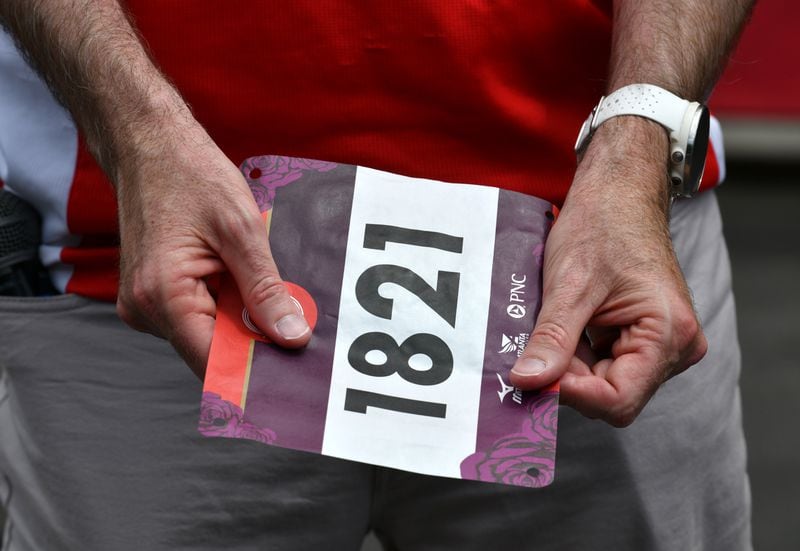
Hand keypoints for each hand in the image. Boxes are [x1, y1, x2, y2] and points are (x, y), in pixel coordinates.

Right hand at [114, 116, 310, 377]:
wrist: (149, 144)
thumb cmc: (189, 175)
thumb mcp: (241, 230)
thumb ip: (266, 290)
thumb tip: (291, 336)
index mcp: (161, 295)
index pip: (212, 362)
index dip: (255, 370)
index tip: (294, 372)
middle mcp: (144, 309)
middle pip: (210, 352)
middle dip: (255, 344)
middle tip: (298, 330)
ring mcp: (144, 303)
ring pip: (206, 335)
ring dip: (241, 322)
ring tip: (268, 294)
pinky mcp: (153, 294)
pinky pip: (197, 316)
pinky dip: (226, 307)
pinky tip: (243, 284)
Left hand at [509, 118, 706, 425]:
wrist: (618, 192)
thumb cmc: (603, 225)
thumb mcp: (570, 285)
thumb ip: (552, 339)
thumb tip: (528, 382)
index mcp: (670, 333)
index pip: (619, 400)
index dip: (572, 394)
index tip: (531, 376)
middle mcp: (676, 347)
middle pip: (612, 395)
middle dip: (568, 379)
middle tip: (529, 354)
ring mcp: (662, 344)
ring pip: (606, 383)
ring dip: (570, 367)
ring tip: (545, 333)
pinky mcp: (644, 338)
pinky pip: (606, 365)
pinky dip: (577, 356)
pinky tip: (559, 332)